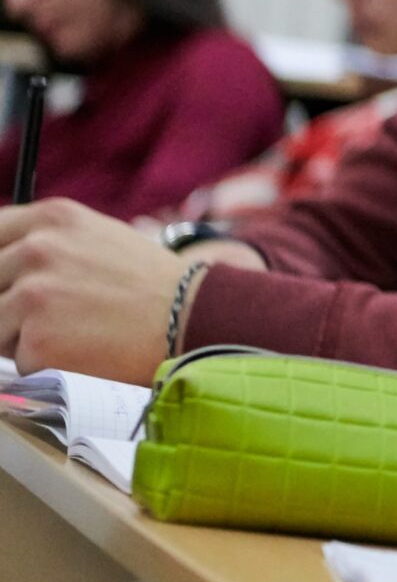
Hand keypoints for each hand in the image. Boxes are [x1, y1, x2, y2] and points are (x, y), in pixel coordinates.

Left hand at [0, 200, 194, 381]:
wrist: (191, 317)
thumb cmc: (151, 283)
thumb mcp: (98, 236)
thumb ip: (48, 241)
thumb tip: (6, 262)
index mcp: (51, 218)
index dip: (0, 264)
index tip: (10, 281)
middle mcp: (37, 249)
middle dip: (9, 304)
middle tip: (52, 314)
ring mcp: (33, 294)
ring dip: (21, 336)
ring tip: (72, 331)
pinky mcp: (37, 340)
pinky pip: (18, 359)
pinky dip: (42, 362)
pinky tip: (81, 349)